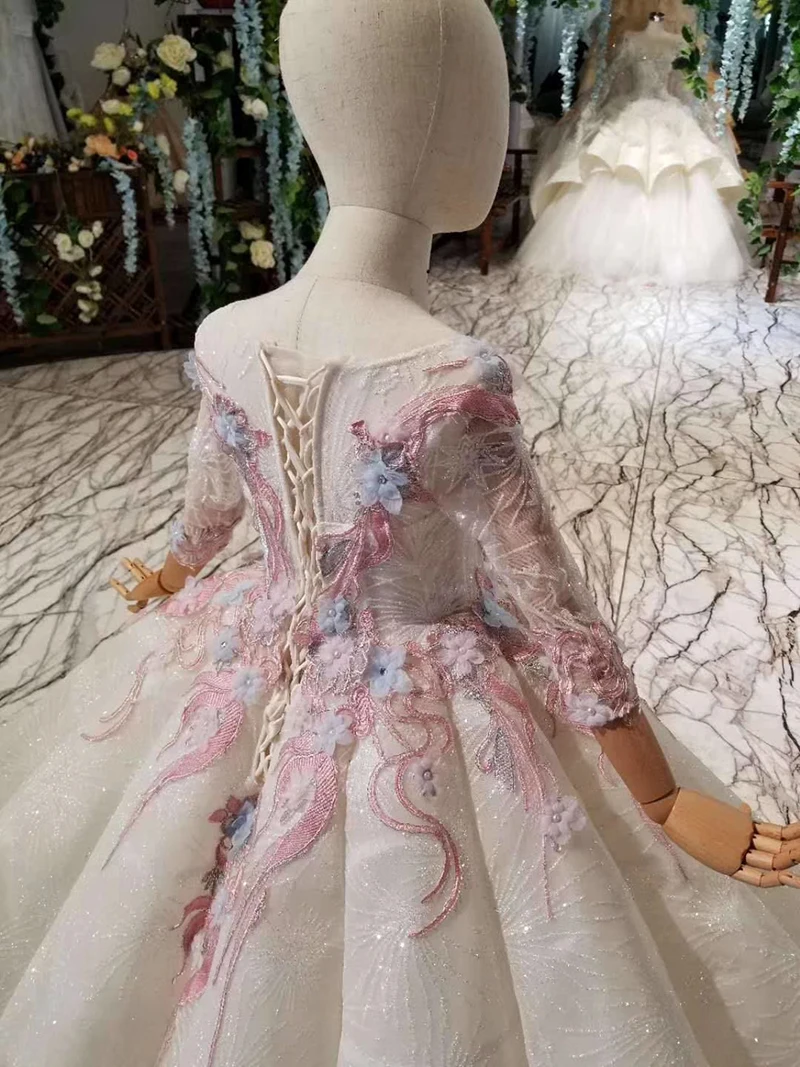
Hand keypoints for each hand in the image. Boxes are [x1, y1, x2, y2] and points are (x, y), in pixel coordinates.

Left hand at [110, 558, 168, 612]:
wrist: (169, 578)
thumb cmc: (153, 588)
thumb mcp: (139, 594)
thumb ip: (132, 596)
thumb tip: (128, 597)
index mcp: (145, 599)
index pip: (139, 607)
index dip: (133, 609)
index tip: (127, 607)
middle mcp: (149, 592)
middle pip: (135, 589)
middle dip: (123, 585)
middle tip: (113, 578)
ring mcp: (154, 583)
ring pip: (140, 576)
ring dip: (131, 569)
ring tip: (124, 560)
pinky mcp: (158, 575)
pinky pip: (146, 570)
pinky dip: (140, 566)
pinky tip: (135, 560)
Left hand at [651, 789, 799, 888]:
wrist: (668, 809)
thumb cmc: (683, 820)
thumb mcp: (708, 832)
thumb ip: (731, 825)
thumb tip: (747, 810)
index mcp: (729, 864)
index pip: (760, 876)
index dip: (780, 876)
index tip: (794, 877)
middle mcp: (739, 857)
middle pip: (775, 862)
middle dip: (794, 859)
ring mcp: (742, 842)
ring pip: (778, 852)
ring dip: (797, 851)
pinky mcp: (742, 827)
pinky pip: (772, 834)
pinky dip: (790, 835)